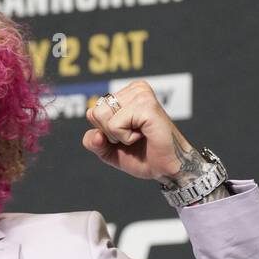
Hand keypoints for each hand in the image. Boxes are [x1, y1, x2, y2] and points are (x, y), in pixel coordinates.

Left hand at [81, 79, 208, 183]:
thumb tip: (96, 134)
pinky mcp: (146, 105)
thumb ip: (93, 141)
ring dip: (119, 135)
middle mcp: (135, 89)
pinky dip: (126, 138)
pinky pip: (115, 125)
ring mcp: (141, 94)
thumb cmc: (142, 157)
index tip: (126, 135)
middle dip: (110, 134)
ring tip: (139, 135)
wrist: (165, 169)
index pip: (92, 112)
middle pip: (96, 113)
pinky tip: (144, 135)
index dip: (104, 132)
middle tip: (133, 137)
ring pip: (103, 116)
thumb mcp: (108, 150)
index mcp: (126, 93)